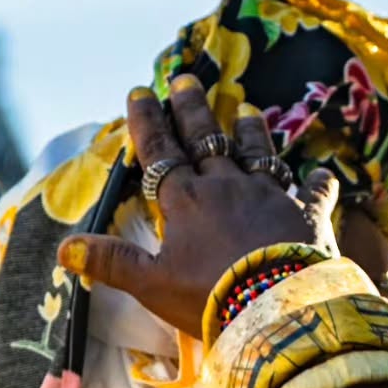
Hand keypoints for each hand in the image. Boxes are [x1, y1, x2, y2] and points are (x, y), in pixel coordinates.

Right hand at [58, 77, 338, 335]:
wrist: (272, 307)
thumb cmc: (207, 296)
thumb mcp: (152, 283)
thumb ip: (112, 262)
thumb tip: (64, 249)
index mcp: (186, 201)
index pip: (161, 153)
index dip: (147, 124)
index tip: (139, 94)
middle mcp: (226, 186)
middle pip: (205, 139)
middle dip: (192, 109)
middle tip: (185, 80)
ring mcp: (268, 196)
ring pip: (257, 153)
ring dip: (251, 131)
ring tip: (246, 111)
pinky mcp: (304, 215)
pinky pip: (314, 193)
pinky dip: (318, 184)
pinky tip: (323, 175)